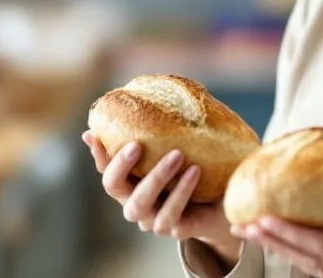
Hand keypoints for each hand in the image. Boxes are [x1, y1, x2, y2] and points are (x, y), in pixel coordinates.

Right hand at [81, 131, 240, 264]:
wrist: (227, 202)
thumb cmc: (202, 168)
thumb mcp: (184, 145)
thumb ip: (165, 128)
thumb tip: (151, 93)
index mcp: (131, 180)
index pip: (105, 166)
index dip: (98, 152)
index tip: (94, 133)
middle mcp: (134, 200)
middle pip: (113, 187)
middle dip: (120, 165)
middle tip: (137, 145)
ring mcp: (150, 218)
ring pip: (140, 202)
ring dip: (156, 177)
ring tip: (177, 155)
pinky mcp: (171, 229)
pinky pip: (170, 214)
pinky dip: (181, 192)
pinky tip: (194, 171)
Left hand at [231, 165, 322, 277]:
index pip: (321, 245)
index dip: (288, 235)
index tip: (259, 220)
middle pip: (309, 263)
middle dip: (274, 245)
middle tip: (241, 227)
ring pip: (316, 273)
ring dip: (283, 255)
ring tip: (255, 236)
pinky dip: (306, 265)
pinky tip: (290, 251)